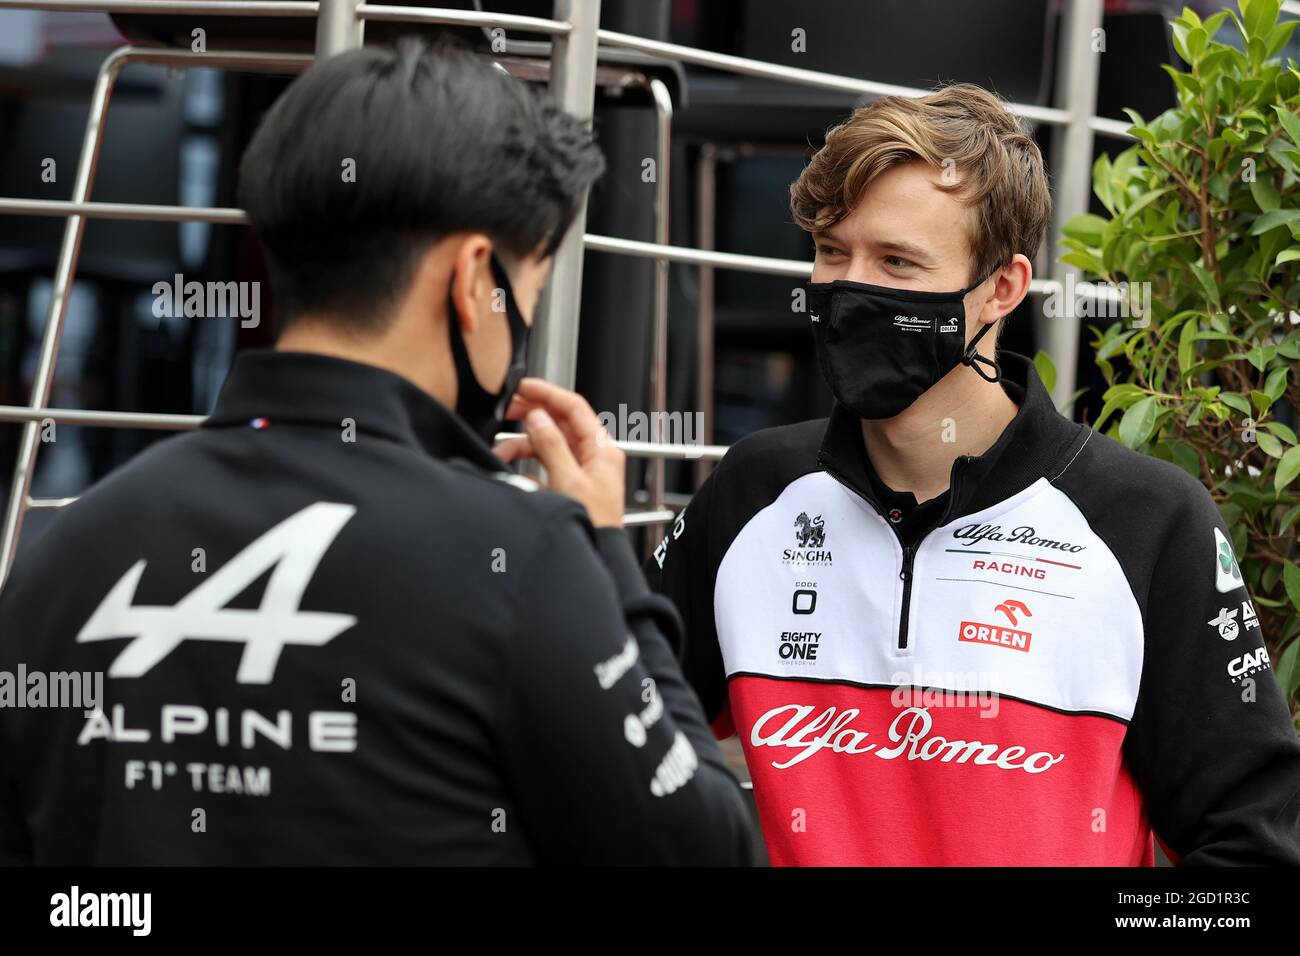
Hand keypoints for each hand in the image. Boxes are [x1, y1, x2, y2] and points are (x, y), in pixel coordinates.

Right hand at [496, 378, 625, 528]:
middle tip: (506, 409)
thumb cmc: (593, 525)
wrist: (596, 558)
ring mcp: (580, 472)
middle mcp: (593, 457)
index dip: (547, 393)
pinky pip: (542, 466)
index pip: (574, 408)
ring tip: (501, 452)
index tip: (523, 386)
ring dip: (522, 445)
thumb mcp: (568, 481)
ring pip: (547, 445)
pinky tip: (510, 468)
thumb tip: (537, 416)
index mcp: (601, 450)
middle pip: (559, 423)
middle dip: (531, 415)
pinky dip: (525, 465)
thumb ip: (551, 445)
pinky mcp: (566, 487)